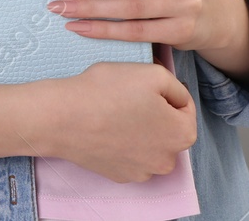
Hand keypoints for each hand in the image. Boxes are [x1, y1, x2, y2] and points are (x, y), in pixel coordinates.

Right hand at [35, 62, 195, 182]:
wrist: (63, 117)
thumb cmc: (108, 92)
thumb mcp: (153, 73)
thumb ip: (177, 86)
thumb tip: (179, 97)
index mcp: (181, 135)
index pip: (185, 107)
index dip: (166, 91)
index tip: (145, 86)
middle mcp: (167, 161)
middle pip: (169, 129)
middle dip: (156, 113)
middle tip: (130, 97)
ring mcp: (142, 172)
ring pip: (150, 143)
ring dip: (140, 129)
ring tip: (117, 111)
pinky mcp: (120, 175)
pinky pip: (130, 155)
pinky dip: (123, 142)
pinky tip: (108, 127)